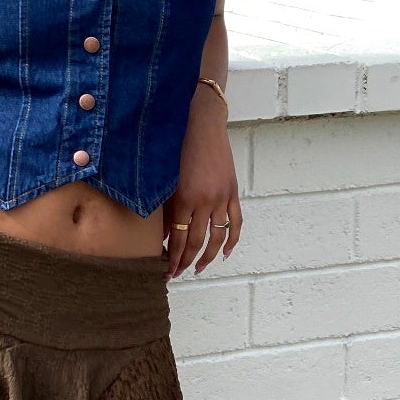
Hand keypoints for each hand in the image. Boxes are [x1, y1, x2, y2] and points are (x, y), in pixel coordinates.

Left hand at [164, 89, 241, 278]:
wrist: (201, 125)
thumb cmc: (177, 148)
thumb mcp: (165, 179)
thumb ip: (164, 208)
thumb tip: (164, 236)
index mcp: (184, 199)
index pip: (177, 239)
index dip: (172, 258)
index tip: (167, 271)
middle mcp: (204, 202)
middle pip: (195, 242)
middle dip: (186, 262)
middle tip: (178, 274)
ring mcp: (221, 198)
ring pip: (217, 237)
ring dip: (208, 256)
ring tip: (199, 269)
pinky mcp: (232, 192)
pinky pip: (236, 222)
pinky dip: (232, 240)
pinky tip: (225, 252)